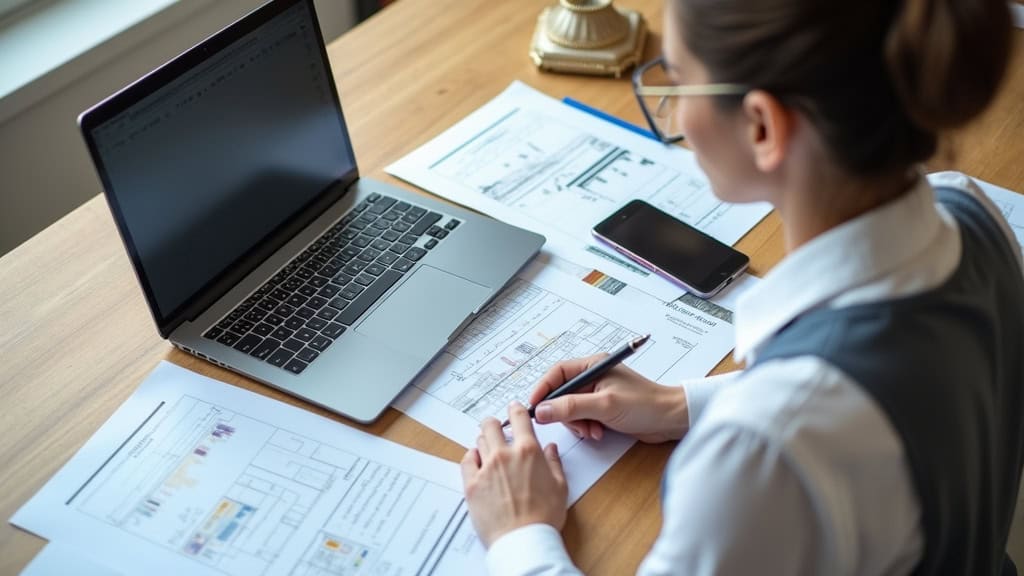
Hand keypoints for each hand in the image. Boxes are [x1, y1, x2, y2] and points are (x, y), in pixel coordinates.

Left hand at [461, 402, 567, 547]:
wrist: (524, 540)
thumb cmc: (544, 516)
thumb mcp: (560, 486)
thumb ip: (554, 462)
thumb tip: (550, 449)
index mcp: (528, 451)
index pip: (518, 418)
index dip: (515, 409)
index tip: (513, 407)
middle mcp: (505, 454)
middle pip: (490, 425)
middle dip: (493, 424)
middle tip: (496, 430)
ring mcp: (486, 468)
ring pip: (479, 441)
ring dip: (484, 442)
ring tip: (490, 452)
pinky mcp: (471, 484)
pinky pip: (466, 461)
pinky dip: (471, 458)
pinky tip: (477, 462)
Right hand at [529, 354, 688, 443]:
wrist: (671, 420)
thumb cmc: (644, 405)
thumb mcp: (604, 405)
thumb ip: (571, 407)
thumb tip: (541, 410)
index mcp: (593, 365)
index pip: (557, 373)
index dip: (543, 389)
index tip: (533, 407)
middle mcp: (593, 377)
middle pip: (561, 394)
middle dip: (564, 413)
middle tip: (574, 426)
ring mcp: (598, 394)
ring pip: (570, 409)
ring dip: (577, 423)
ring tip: (593, 431)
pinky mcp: (603, 409)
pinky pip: (582, 418)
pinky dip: (586, 428)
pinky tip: (599, 433)